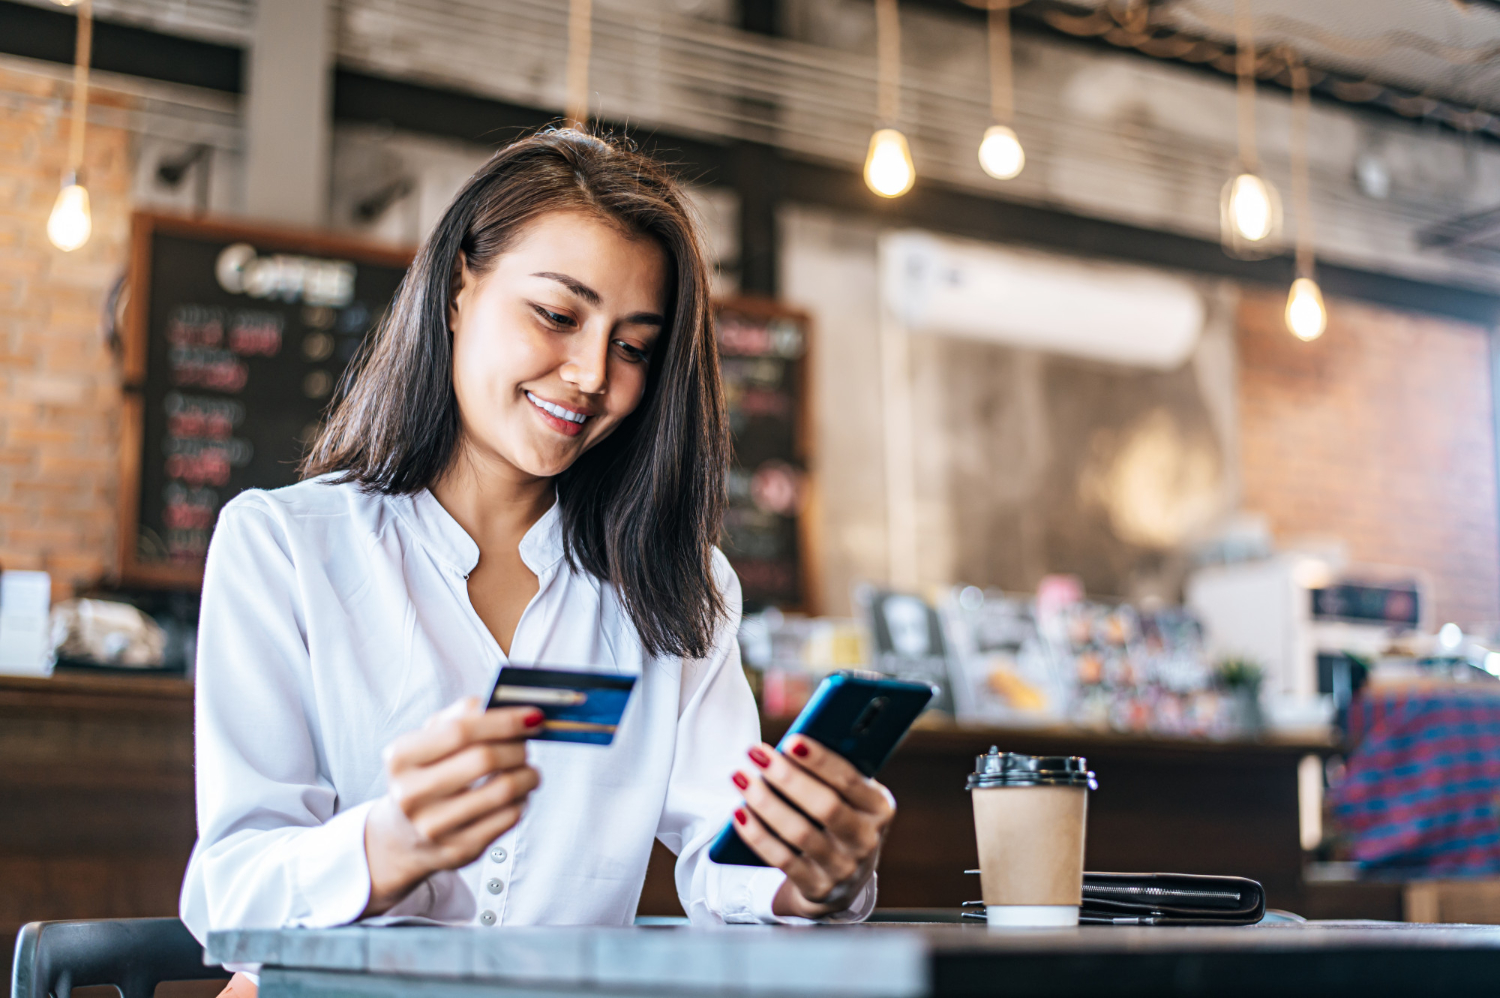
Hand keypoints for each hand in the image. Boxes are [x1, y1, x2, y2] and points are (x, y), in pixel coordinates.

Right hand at [363, 697, 541, 914]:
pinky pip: (509, 817)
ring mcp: (434, 826)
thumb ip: (463, 714)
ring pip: (503, 790)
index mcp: (401, 757)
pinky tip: (517, 794)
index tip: (533, 716)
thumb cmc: (425, 775)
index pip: (460, 730)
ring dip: (528, 774)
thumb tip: (506, 704)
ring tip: (528, 770)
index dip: (504, 720)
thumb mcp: (430, 739)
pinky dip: (522, 800)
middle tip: (527, 744)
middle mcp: (411, 794)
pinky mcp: (459, 849)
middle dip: (518, 747)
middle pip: (484, 759)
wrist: (404, 836)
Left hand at [730, 736, 894, 918]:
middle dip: (787, 777)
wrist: (844, 879)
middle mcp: (867, 839)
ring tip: (741, 777)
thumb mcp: (848, 796)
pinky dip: (757, 835)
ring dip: (766, 802)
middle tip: (756, 753)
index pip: (849, 780)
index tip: (790, 741)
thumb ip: (830, 772)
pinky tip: (739, 812)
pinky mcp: (818, 888)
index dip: (820, 760)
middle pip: (825, 806)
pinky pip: (782, 859)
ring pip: (800, 833)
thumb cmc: (839, 817)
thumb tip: (790, 746)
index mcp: (879, 807)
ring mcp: (844, 868)